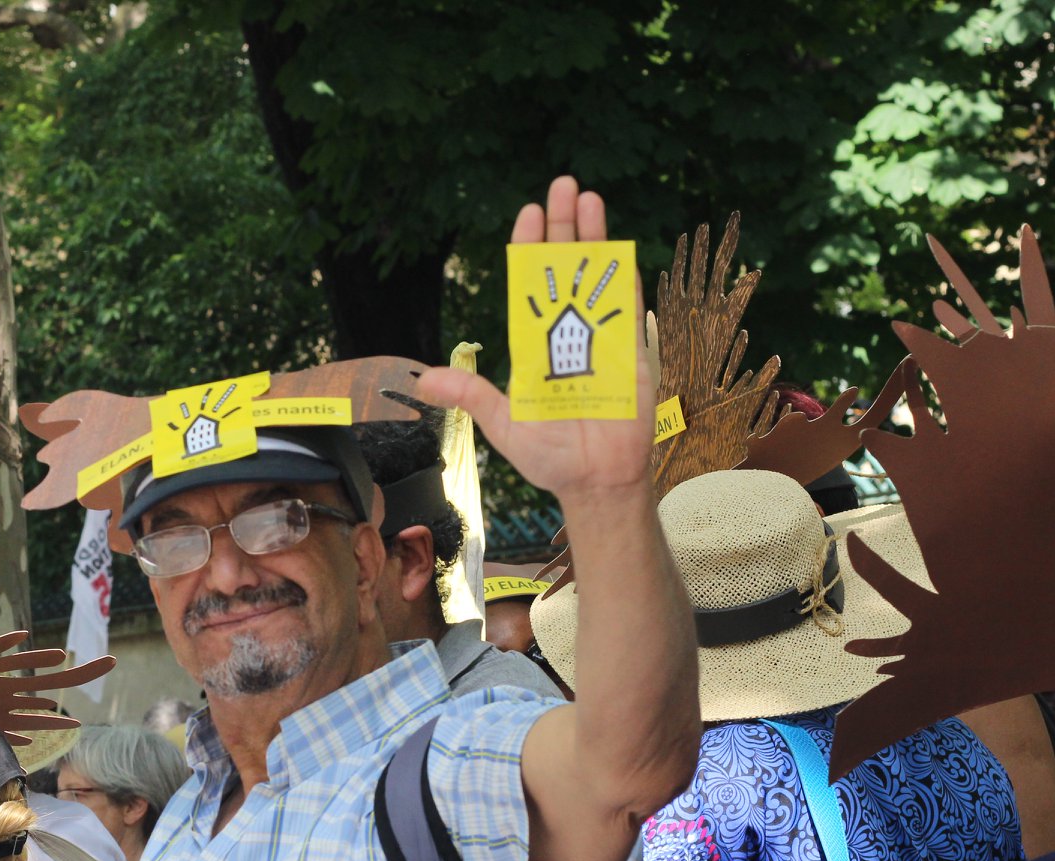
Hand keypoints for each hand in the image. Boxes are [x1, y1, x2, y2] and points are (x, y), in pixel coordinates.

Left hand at [416, 176, 654, 500]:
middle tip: (563, 184)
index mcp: (534, 346)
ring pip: (597, 278)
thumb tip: (423, 379)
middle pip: (565, 269)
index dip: (531, 249)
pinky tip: (621, 247)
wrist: (592, 481)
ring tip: (590, 198)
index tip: (529, 213)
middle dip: (564, 227)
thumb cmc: (547, 456)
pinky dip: (624, 279)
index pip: (531, 286)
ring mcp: (600, 340)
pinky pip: (628, 309)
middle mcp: (567, 334)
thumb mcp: (500, 423)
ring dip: (595, 239)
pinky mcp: (630, 355)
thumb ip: (470, 393)